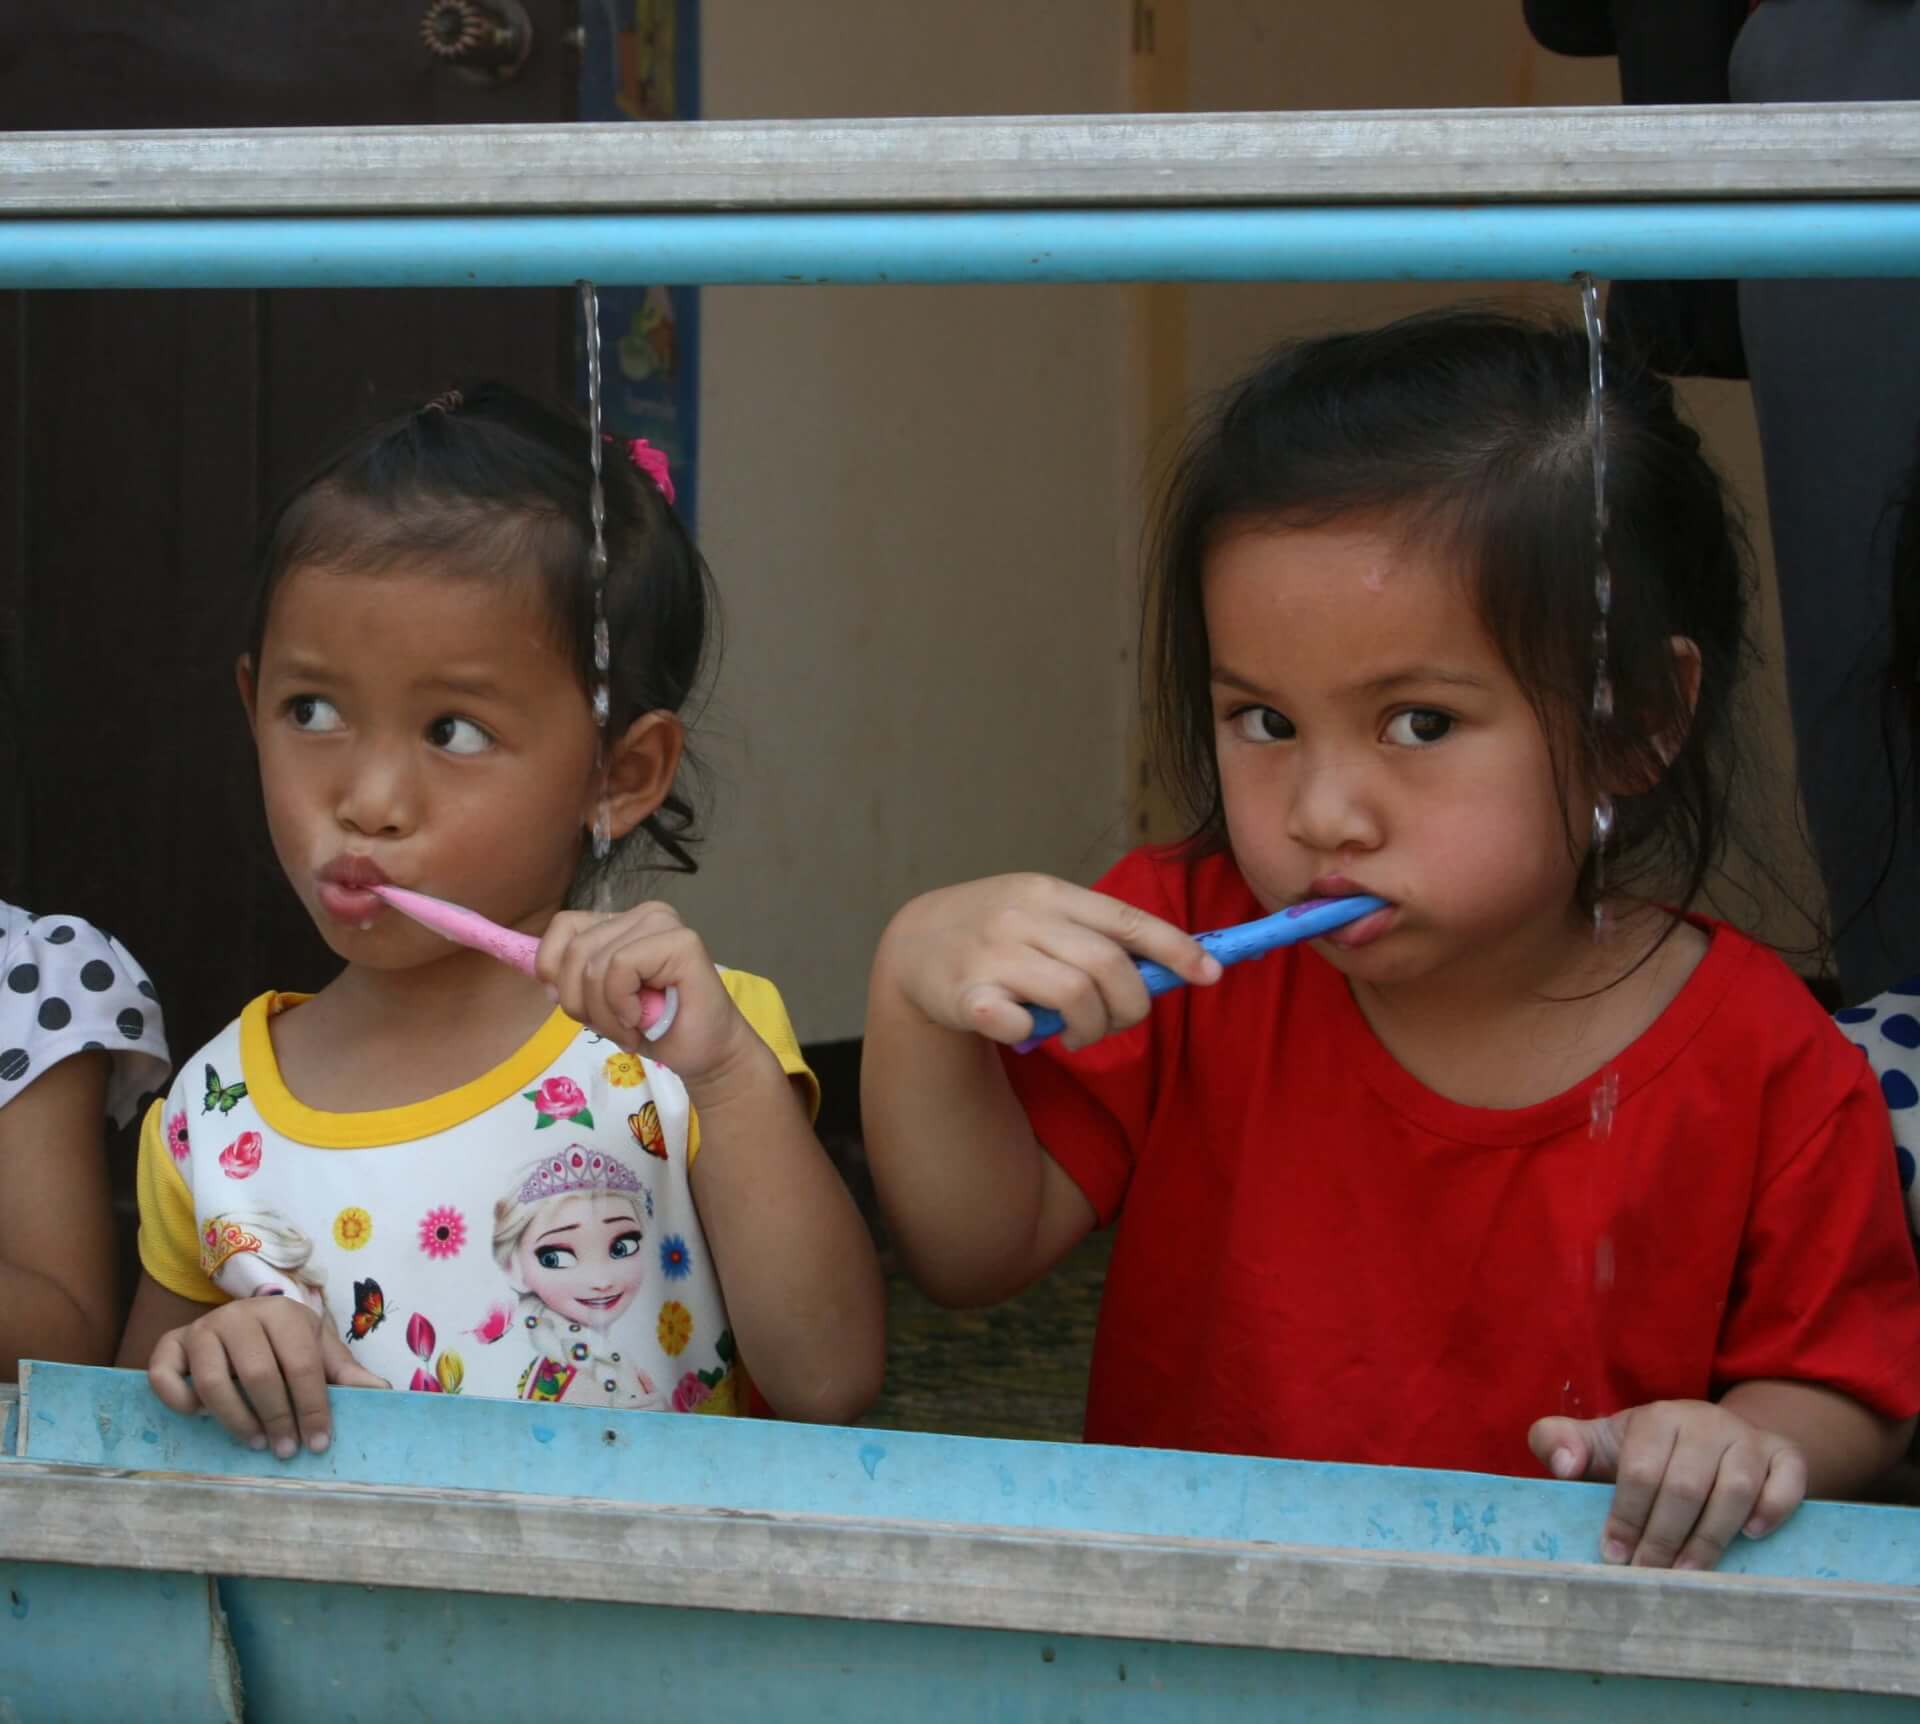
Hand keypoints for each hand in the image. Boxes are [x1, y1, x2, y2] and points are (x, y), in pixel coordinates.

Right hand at [148, 1295, 388, 1457]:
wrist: (240, 1318)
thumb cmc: (284, 1341)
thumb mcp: (317, 1348)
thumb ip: (343, 1371)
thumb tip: (381, 1392)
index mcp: (282, 1313)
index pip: (301, 1363)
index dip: (313, 1406)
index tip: (318, 1442)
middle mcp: (238, 1316)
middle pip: (259, 1374)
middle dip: (277, 1418)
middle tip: (286, 1449)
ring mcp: (201, 1329)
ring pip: (212, 1381)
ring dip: (235, 1419)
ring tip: (256, 1442)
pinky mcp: (169, 1345)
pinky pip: (165, 1376)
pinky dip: (181, 1401)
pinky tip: (201, 1417)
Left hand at [537, 903, 763, 1089]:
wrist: (705, 1055)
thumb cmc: (655, 1029)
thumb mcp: (598, 1000)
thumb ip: (573, 978)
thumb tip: (543, 975)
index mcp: (622, 923)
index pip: (564, 926)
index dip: (554, 969)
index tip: (576, 1007)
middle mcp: (643, 914)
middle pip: (575, 950)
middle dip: (581, 1003)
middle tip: (613, 1027)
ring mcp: (664, 924)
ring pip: (594, 963)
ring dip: (604, 1012)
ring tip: (630, 1028)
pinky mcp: (681, 941)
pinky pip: (620, 966)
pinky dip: (621, 1004)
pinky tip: (643, 1019)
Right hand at [874, 874, 1219, 1051]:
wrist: (913, 942)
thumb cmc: (998, 932)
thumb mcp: (1044, 914)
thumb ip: (1097, 935)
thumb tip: (1176, 963)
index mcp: (1051, 893)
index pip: (1127, 920)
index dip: (1175, 948)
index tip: (1211, 974)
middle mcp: (1022, 917)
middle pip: (1108, 965)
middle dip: (1131, 1005)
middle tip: (1120, 1023)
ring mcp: (991, 954)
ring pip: (1075, 996)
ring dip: (1092, 1028)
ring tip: (1080, 1036)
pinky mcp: (962, 993)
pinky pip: (1018, 1024)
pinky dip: (1033, 1034)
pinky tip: (1027, 1031)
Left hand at [1529, 1400, 1807, 1569]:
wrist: (1714, 1435)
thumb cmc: (1648, 1449)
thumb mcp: (1602, 1441)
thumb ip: (1560, 1442)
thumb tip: (1561, 1465)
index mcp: (1659, 1417)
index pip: (1640, 1470)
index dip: (1626, 1516)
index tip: (1613, 1555)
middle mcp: (1707, 1422)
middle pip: (1685, 1486)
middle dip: (1662, 1537)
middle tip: (1647, 1575)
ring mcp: (1750, 1439)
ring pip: (1735, 1489)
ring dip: (1710, 1538)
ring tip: (1686, 1573)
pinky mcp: (1787, 1456)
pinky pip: (1788, 1483)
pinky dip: (1772, 1510)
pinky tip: (1751, 1537)